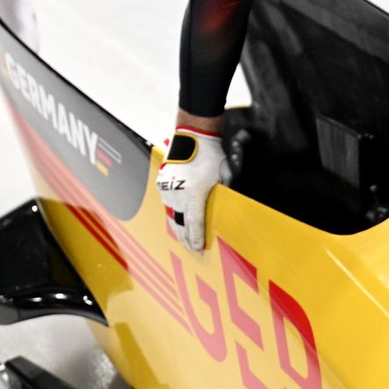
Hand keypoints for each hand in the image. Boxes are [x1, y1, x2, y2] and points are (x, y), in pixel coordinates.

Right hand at [156, 127, 228, 251]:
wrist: (194, 137)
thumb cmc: (212, 156)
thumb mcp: (223, 176)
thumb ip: (222, 195)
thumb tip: (226, 212)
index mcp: (194, 193)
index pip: (194, 222)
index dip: (196, 238)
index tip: (199, 250)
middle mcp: (177, 193)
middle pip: (180, 224)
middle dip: (186, 239)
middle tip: (194, 251)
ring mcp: (167, 189)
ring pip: (171, 215)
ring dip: (178, 228)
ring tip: (186, 240)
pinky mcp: (162, 184)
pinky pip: (167, 205)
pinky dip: (173, 215)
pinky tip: (178, 222)